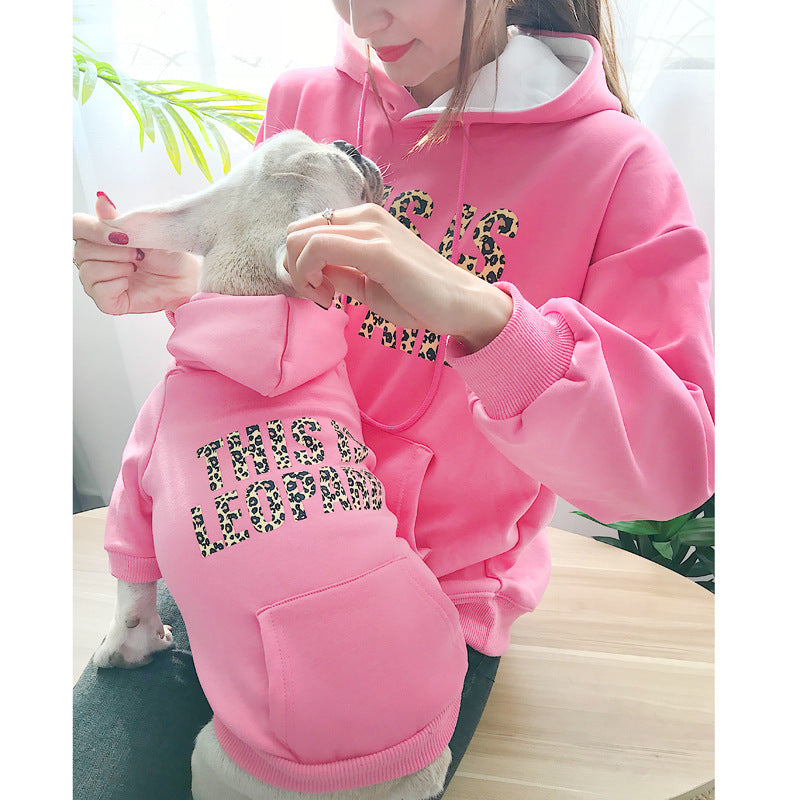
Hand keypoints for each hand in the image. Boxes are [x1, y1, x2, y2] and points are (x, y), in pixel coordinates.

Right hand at [73, 193, 200, 313]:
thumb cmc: (166, 253)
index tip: (119, 235)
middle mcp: (92, 259)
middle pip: (81, 251)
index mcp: (97, 237)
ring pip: (89, 272)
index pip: (75, 226)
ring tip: (136, 267)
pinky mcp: (107, 302)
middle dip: (115, 251)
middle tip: (138, 254)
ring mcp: (98, 281)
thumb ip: (117, 219)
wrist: (185, 276)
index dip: (92, 229)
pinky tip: (131, 282)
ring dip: (118, 267)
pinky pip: (100, 292)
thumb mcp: (143, 230)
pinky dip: (118, 284)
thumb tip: (101, 199)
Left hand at [285, 204, 512, 352]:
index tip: (319, 291)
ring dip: (300, 274)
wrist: (460, 305)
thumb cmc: (418, 297)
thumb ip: (339, 273)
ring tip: (326, 297)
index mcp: (364, 220)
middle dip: (294, 269)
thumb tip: (310, 273)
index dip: (298, 265)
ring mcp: (371, 229)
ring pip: (302, 238)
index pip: (305, 230)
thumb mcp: (367, 283)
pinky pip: (319, 249)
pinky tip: (329, 298)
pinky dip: (309, 275)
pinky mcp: (377, 249)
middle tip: (318, 295)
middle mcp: (365, 216)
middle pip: (296, 232)